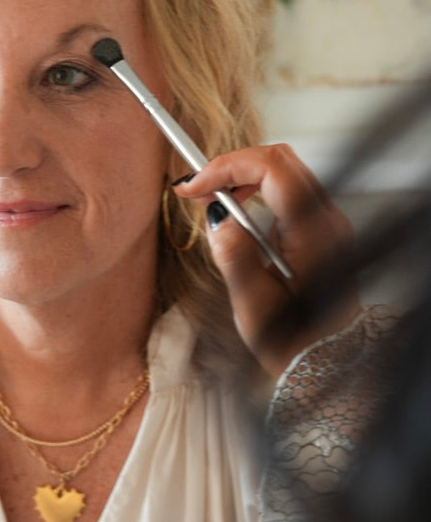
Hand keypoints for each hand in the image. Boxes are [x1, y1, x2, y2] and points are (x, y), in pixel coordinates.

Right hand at [173, 143, 359, 379]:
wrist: (323, 361)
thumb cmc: (293, 341)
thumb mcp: (253, 304)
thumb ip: (234, 255)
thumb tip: (217, 217)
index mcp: (313, 232)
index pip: (272, 169)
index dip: (227, 167)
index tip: (194, 187)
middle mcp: (326, 220)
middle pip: (280, 161)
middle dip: (233, 167)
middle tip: (198, 190)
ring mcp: (325, 223)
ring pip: (283, 173)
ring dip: (242, 179)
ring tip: (211, 203)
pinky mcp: (318, 230)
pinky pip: (286, 193)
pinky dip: (255, 193)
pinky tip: (235, 217)